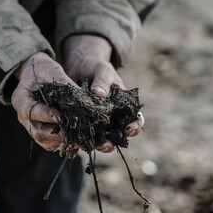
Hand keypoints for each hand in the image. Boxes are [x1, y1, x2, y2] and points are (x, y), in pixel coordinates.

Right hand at [12, 52, 78, 150]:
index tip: (62, 116)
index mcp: (20, 99)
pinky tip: (75, 140)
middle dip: (56, 134)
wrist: (36, 73)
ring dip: (60, 141)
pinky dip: (61, 143)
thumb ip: (64, 84)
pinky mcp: (39, 130)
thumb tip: (83, 98)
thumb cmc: (43, 70)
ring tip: (78, 139)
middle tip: (74, 132)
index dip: (46, 115)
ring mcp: (30, 125)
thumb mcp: (52, 71)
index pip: (30, 112)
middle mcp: (22, 116)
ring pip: (42, 140)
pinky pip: (48, 143)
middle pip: (36, 131)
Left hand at [63, 35, 144, 152]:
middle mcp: (113, 116)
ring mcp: (97, 121)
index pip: (135, 119)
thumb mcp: (102, 71)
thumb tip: (99, 94)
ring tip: (94, 146)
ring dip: (98, 144)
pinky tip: (77, 140)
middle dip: (114, 142)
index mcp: (124, 105)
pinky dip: (82, 138)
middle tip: (108, 144)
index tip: (129, 129)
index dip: (135, 126)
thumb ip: (102, 81)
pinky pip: (84, 133)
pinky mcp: (83, 121)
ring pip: (101, 137)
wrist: (78, 66)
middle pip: (118, 134)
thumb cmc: (96, 67)